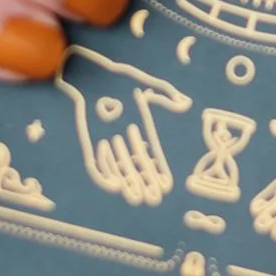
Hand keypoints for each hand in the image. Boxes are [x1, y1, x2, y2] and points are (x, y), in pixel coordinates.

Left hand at [55, 46, 190, 205]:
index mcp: (137, 127)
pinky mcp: (90, 141)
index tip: (167, 185)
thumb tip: (185, 102)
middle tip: (154, 200)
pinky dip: (105, 175)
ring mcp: (107, 140)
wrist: (92, 74)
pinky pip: (97, 163)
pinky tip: (115, 186)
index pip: (150, 154)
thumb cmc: (118, 77)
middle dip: (144, 183)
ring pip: (118, 168)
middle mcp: (123, 137)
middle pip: (136, 166)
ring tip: (136, 198)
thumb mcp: (144, 84)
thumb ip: (164, 93)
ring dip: (127, 184)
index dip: (158, 170)